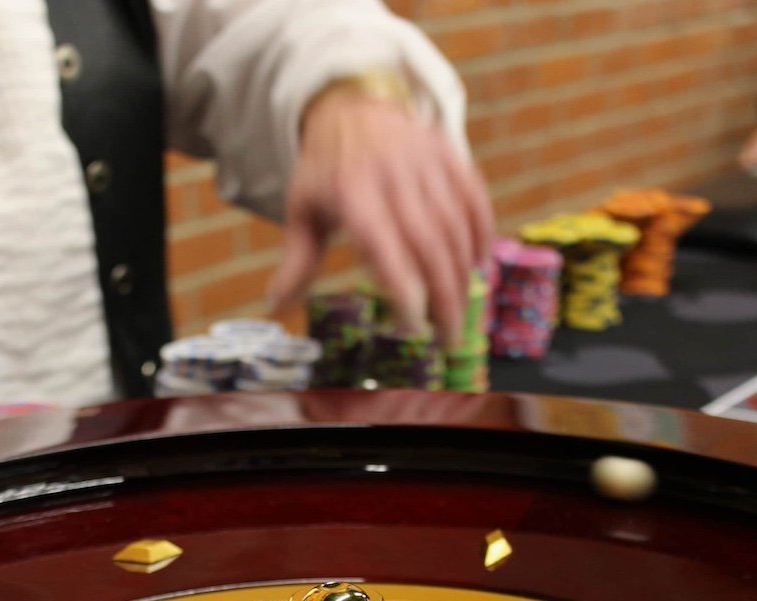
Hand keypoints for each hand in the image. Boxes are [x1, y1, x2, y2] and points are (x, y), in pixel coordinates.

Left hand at [269, 87, 492, 346]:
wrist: (350, 105)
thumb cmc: (326, 171)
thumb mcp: (303, 210)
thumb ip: (297, 261)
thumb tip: (275, 306)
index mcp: (352, 191)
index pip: (384, 245)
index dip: (403, 286)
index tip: (411, 326)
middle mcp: (393, 174)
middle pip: (428, 242)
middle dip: (444, 296)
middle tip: (448, 339)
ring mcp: (425, 161)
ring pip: (455, 225)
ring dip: (463, 275)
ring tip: (460, 313)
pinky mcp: (448, 153)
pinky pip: (474, 197)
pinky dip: (481, 234)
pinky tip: (477, 267)